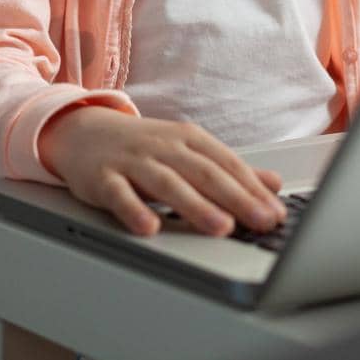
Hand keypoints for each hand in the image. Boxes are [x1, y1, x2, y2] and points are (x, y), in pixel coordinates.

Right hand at [37, 105, 287, 236]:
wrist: (83, 131)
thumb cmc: (142, 147)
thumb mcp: (188, 152)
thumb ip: (228, 170)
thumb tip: (272, 184)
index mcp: (188, 139)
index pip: (227, 164)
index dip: (253, 189)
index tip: (276, 213)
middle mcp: (163, 146)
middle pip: (204, 172)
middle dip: (237, 198)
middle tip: (263, 221)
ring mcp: (133, 160)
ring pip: (167, 183)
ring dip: (195, 206)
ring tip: (220, 227)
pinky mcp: (102, 177)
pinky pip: (119, 195)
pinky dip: (134, 210)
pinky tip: (150, 228)